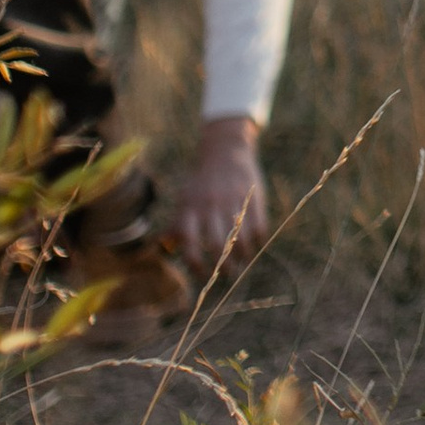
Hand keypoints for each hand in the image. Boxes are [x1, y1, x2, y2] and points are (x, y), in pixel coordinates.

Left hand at [173, 114, 267, 270]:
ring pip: (241, 239)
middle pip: (219, 245)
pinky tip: (254, 245)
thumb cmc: (201, 183)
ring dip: (243, 257)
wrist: (225, 150)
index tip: (203, 274)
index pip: (190, 243)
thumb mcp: (185, 199)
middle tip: (227, 274)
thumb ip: (177, 224)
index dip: (196, 264)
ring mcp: (234, 200)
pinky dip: (258, 241)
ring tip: (242, 262)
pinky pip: (259, 227)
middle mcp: (210, 205)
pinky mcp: (254, 196)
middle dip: (225, 267)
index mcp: (190, 208)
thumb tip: (166, 247)